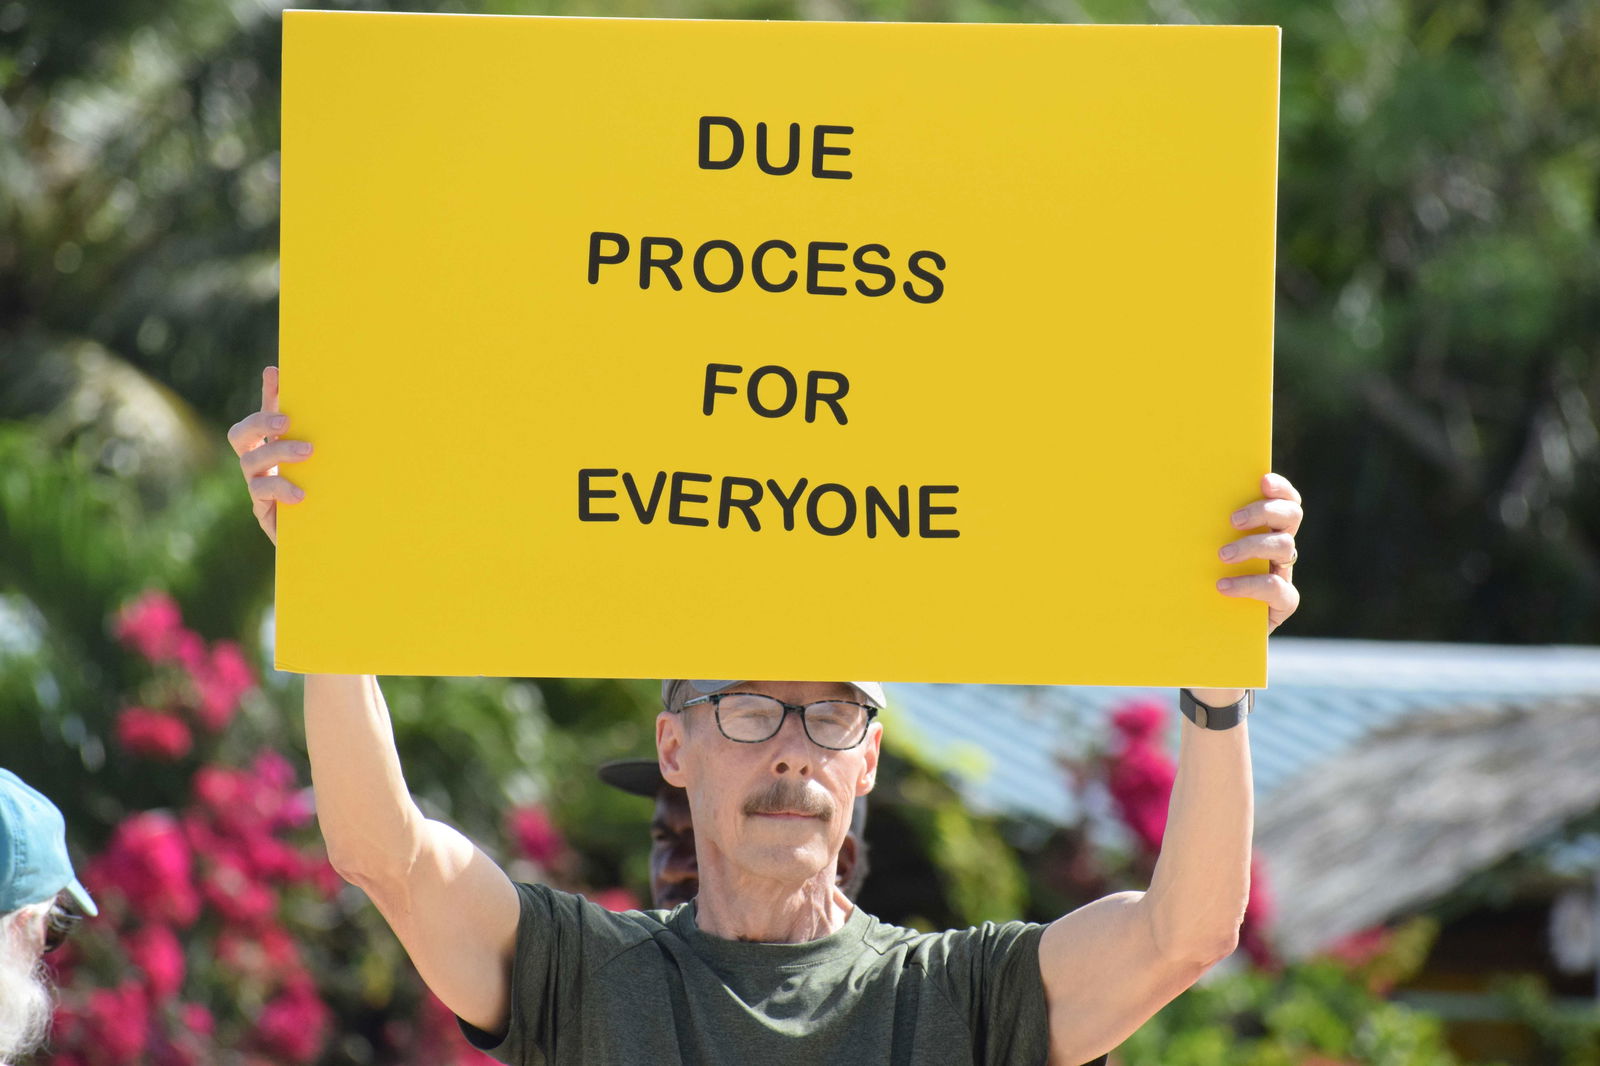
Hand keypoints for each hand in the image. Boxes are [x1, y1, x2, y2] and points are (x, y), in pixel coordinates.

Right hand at [226, 366, 310, 545]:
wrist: (325, 541)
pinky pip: (263, 497)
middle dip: (261, 422)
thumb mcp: (328, 467)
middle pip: (240, 435)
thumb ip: (325, 438)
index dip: (266, 393)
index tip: (275, 372)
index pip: (264, 414)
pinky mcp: (264, 512)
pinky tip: (302, 493)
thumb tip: (336, 399)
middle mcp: (259, 465)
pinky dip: (282, 490)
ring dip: (278, 453)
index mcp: (273, 447)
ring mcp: (258, 488)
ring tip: (307, 452)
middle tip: (288, 420)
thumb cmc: (324, 497)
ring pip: (251, 463)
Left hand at [1187, 472, 1301, 709]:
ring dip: (1253, 546)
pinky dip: (1250, 585)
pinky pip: (1279, 590)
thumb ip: (1187, 528)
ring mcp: (1280, 575)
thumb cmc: (1189, 583)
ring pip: (1286, 548)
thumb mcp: (1188, 554)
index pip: (1283, 500)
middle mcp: (1275, 549)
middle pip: (1291, 517)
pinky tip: (1223, 587)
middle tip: (1233, 520)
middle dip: (1266, 511)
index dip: (1279, 488)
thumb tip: (1155, 496)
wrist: (1199, 634)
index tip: (1261, 479)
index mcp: (1260, 528)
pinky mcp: (1280, 605)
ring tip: (1221, 556)